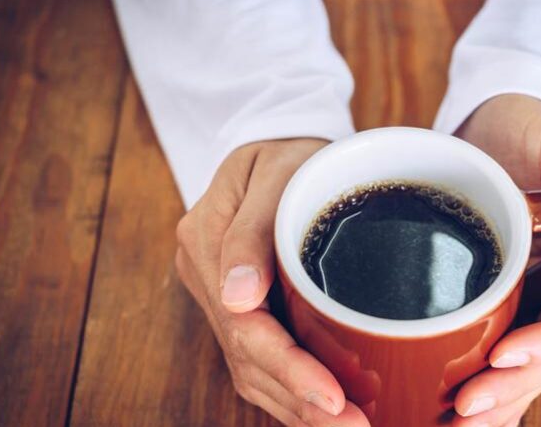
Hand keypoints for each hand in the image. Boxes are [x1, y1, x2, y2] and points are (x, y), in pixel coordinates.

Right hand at [175, 138, 369, 426]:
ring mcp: (223, 295)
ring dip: (298, 408)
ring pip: (253, 370)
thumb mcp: (276, 171)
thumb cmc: (290, 150)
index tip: (334, 399)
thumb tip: (238, 298)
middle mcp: (209, 277)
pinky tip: (323, 411)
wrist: (282, 140)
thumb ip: (251, 232)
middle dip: (302, 403)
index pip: (244, 326)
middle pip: (249, 359)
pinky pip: (261, 360)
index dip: (289, 370)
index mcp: (206, 242)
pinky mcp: (244, 305)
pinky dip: (291, 392)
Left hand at [451, 95, 540, 425]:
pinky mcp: (497, 295)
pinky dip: (481, 380)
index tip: (504, 355)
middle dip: (513, 387)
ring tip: (453, 425)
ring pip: (524, 363)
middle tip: (466, 409)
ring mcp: (533, 296)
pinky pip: (493, 344)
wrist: (497, 117)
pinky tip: (451, 411)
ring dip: (497, 399)